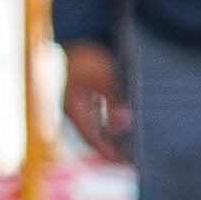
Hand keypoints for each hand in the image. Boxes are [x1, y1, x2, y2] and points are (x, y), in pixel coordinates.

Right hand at [60, 40, 131, 159]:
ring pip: (93, 128)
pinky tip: (120, 130)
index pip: (90, 136)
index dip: (104, 151)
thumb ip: (114, 102)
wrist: (79, 37)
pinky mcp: (84, 98)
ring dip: (108, 139)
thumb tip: (123, 124)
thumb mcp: (106, 78)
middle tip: (126, 161)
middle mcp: (74, 110)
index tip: (120, 162)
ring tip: (126, 149)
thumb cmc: (90, 57)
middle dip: (107, 149)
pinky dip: (107, 127)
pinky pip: (95, 119)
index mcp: (75, 108)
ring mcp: (78, 104)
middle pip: (91, 136)